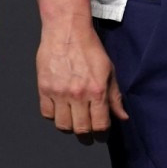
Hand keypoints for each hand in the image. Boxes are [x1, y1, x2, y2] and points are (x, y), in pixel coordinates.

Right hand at [36, 24, 128, 144]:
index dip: (102, 134)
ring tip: (74, 121)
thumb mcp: (109, 70)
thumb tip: (122, 117)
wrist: (67, 31)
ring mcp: (59, 93)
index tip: (102, 134)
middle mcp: (78, 94)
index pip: (100, 125)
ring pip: (63, 126)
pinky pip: (47, 114)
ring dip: (70, 127)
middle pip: (81, 130)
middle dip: (87, 136)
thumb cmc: (89, 48)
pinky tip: (60, 109)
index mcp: (96, 90)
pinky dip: (54, 116)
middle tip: (88, 134)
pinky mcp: (44, 89)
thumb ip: (115, 96)